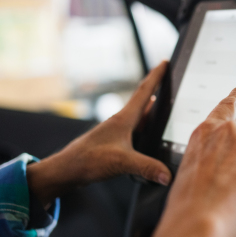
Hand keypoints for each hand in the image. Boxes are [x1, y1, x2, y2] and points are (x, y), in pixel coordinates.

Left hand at [27, 61, 171, 207]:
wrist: (66, 170)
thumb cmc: (88, 160)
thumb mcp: (122, 162)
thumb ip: (147, 168)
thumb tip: (168, 174)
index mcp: (123, 119)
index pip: (144, 92)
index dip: (156, 76)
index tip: (164, 62)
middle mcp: (120, 122)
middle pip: (142, 102)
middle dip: (156, 90)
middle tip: (169, 82)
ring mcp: (116, 132)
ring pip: (138, 117)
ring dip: (150, 111)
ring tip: (164, 109)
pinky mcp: (113, 143)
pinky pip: (134, 131)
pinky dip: (144, 128)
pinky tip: (147, 135)